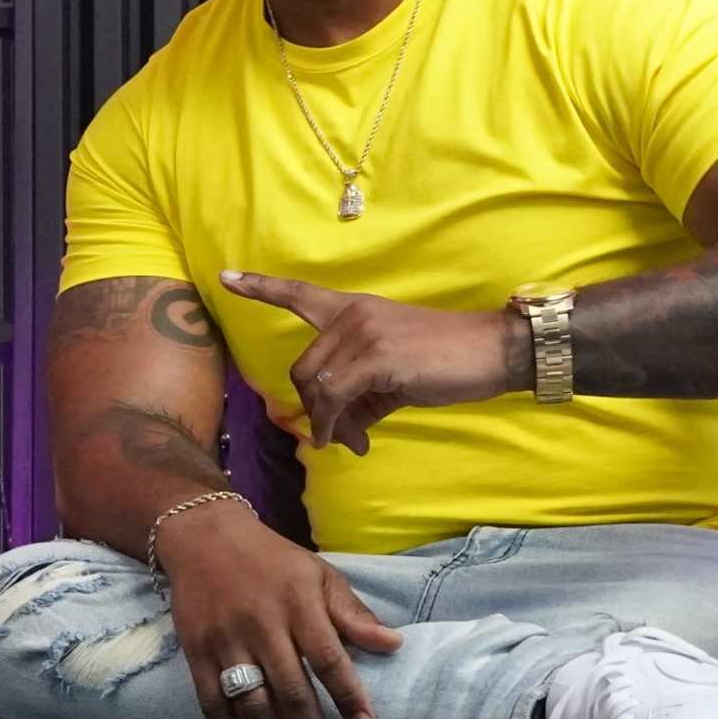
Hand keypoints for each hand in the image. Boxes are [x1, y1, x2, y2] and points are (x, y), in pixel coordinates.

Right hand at [154, 498, 403, 718]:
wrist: (202, 537)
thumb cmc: (272, 560)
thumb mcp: (319, 574)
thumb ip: (353, 613)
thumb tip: (394, 644)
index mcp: (298, 604)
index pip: (328, 659)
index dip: (348, 696)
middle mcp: (261, 625)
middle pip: (290, 690)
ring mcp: (225, 641)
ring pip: (252, 703)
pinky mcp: (196, 652)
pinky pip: (211, 701)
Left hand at [217, 271, 517, 455]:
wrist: (491, 351)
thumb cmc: (444, 362)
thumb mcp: (391, 377)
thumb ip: (358, 398)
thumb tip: (334, 434)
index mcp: (353, 309)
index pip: (299, 294)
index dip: (261, 287)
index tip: (226, 277)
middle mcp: (351, 315)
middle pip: (303, 369)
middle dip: (314, 409)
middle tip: (337, 437)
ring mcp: (362, 333)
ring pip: (316, 387)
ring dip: (326, 423)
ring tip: (350, 441)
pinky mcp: (375, 357)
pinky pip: (335, 398)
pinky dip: (335, 425)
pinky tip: (352, 441)